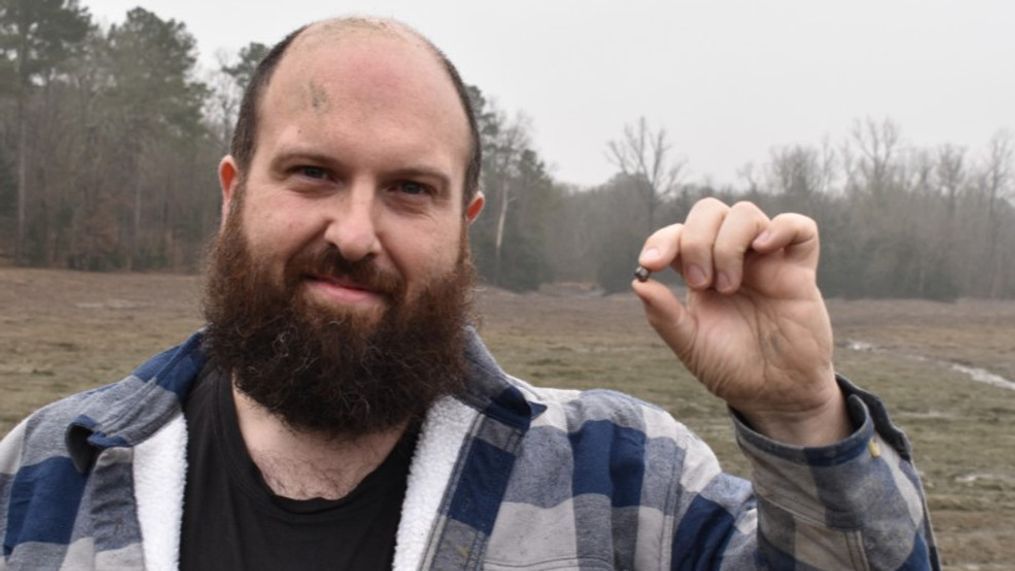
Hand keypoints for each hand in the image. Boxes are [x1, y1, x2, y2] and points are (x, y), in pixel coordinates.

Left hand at [631, 198, 849, 445]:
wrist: (775, 394)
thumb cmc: (732, 367)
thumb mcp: (690, 345)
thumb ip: (664, 315)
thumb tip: (638, 283)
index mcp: (699, 272)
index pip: (677, 234)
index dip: (661, 240)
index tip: (650, 264)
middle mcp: (731, 259)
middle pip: (709, 211)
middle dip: (696, 240)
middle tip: (700, 283)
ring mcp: (765, 261)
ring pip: (746, 214)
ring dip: (728, 243)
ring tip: (729, 286)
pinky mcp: (799, 271)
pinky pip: (800, 228)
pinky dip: (781, 227)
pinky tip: (764, 248)